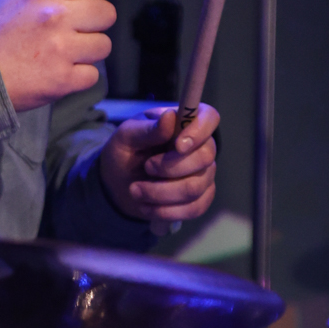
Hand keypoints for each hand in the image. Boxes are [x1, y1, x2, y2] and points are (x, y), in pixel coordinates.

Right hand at [0, 0, 118, 112]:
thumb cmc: (0, 35)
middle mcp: (56, 18)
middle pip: (106, 13)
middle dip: (99, 22)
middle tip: (82, 29)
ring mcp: (61, 50)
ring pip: (104, 45)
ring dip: (90, 51)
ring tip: (69, 54)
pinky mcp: (64, 79)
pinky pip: (93, 74)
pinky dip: (81, 76)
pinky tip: (62, 72)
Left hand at [99, 103, 218, 223]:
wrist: (118, 185)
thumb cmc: (125, 152)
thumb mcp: (126, 137)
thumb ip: (147, 129)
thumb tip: (170, 116)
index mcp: (184, 123)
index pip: (209, 118)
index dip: (199, 131)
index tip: (177, 145)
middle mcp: (200, 147)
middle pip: (205, 157)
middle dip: (170, 168)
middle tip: (146, 168)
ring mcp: (203, 174)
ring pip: (195, 187)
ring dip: (160, 193)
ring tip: (135, 191)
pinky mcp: (200, 199)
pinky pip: (194, 208)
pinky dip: (166, 211)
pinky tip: (147, 207)